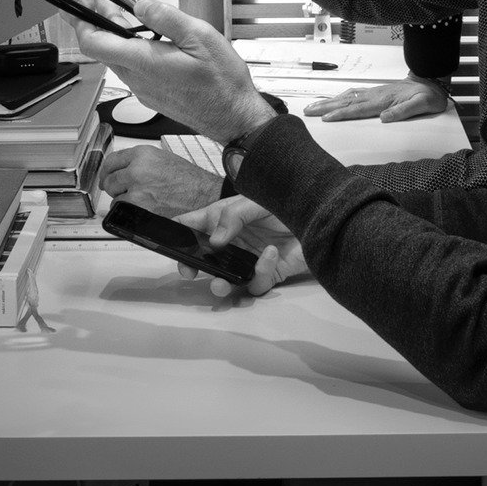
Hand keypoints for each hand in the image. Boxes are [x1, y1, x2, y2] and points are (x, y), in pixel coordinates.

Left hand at [73, 0, 274, 144]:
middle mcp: (138, 80)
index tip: (85, 2)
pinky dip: (126, 49)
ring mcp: (143, 89)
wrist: (233, 117)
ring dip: (112, 35)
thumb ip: (167, 18)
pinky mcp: (151, 94)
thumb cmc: (222, 82)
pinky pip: (130, 69)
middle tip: (97, 0)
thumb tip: (142, 5)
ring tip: (118, 14)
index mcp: (146, 63)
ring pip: (116, 59)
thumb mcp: (201, 37)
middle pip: (102, 49)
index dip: (83, 21)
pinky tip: (139, 38)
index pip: (95, 44)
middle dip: (96, 21)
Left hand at [98, 145, 224, 215]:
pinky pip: (123, 211)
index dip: (106, 171)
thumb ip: (140, 161)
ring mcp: (137, 190)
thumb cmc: (189, 180)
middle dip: (113, 187)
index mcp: (143, 154)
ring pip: (115, 197)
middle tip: (119, 190)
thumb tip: (123, 168)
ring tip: (139, 200)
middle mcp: (137, 170)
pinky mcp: (139, 208)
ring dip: (122, 200)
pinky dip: (129, 212)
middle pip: (109, 180)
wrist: (203, 195)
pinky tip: (141, 208)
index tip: (105, 175)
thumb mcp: (162, 158)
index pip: (111, 161)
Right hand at [174, 197, 306, 298]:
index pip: (195, 225)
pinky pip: (257, 282)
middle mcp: (233, 242)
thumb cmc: (287, 203)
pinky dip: (262, 270)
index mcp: (225, 219)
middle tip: (189, 271)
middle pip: (205, 258)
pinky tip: (270, 254)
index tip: (165, 240)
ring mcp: (248, 260)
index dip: (178, 232)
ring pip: (226, 280)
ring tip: (221, 283)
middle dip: (193, 267)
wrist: (322, 216)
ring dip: (221, 284)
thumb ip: (232, 217)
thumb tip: (215, 242)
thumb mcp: (256, 201)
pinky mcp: (267, 274)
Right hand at [304, 77, 449, 123]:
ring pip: (347, 97)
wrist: (431, 82)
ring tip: (314, 105)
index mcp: (384, 100)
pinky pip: (353, 94)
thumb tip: (385, 117)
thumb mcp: (421, 105)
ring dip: (329, 101)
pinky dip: (340, 97)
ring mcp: (374, 92)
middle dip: (326, 107)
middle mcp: (375, 95)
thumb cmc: (427, 96)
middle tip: (309, 111)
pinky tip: (334, 99)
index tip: (326, 118)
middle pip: (346, 102)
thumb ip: (403, 111)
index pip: (358, 109)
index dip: (341, 114)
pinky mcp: (375, 92)